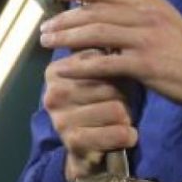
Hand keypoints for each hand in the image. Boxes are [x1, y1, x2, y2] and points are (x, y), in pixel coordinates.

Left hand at [41, 0, 181, 113]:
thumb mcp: (163, 21)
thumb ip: (135, 14)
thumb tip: (99, 9)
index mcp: (151, 2)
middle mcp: (147, 15)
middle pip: (97, 11)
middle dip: (66, 17)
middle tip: (44, 26)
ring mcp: (146, 39)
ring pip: (97, 33)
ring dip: (67, 37)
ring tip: (46, 42)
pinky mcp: (144, 64)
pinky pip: (104, 63)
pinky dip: (80, 66)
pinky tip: (63, 69)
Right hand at [42, 51, 135, 181]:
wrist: (89, 146)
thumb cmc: (103, 102)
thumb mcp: (105, 74)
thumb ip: (107, 54)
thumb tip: (119, 35)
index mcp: (58, 70)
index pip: (102, 61)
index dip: (117, 74)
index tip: (111, 83)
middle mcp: (54, 93)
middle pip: (111, 86)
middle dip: (122, 97)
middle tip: (114, 106)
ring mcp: (60, 119)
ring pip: (116, 109)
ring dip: (125, 117)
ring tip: (116, 120)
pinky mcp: (72, 141)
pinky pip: (117, 133)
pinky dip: (127, 135)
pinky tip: (123, 135)